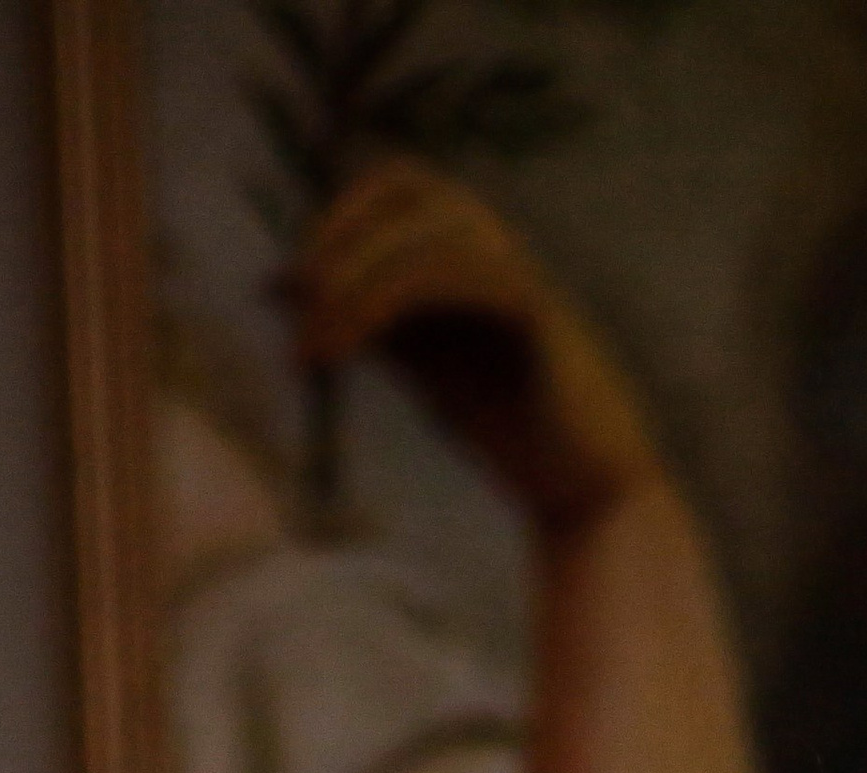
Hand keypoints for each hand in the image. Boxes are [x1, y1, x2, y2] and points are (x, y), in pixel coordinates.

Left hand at [285, 156, 664, 529]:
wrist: (587, 494)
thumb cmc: (513, 433)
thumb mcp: (421, 364)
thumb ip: (365, 319)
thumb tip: (279, 283)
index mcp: (475, 250)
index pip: (396, 188)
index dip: (339, 216)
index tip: (293, 283)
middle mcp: (499, 246)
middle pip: (408, 184)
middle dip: (342, 233)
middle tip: (300, 297)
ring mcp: (520, 270)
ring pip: (418, 235)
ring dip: (352, 283)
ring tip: (316, 351)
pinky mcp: (532, 305)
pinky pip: (445, 274)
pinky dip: (381, 304)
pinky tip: (347, 352)